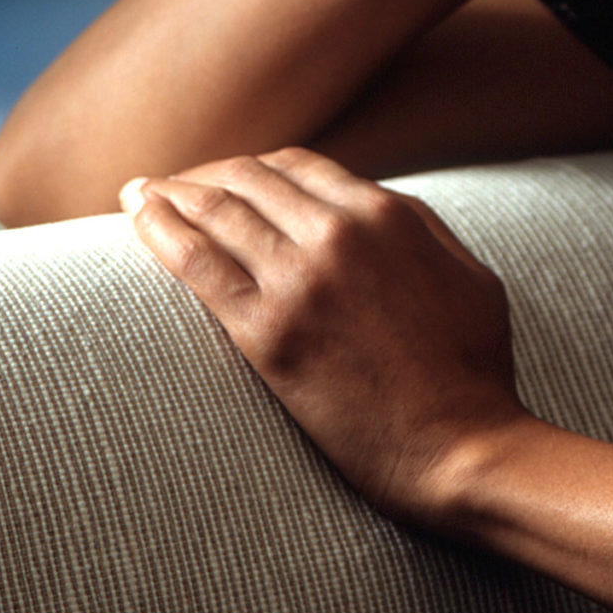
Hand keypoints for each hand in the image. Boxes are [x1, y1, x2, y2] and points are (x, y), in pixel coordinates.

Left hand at [123, 148, 521, 531]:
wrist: (460, 445)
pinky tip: (137, 217)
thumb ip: (420, 229)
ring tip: (138, 193)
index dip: (253, 169)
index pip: (298, 166)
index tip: (227, 181)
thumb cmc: (474, 370)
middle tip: (171, 188)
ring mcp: (301, 280)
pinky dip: (160, 230)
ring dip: (170, 193)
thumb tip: (380, 206)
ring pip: (216, 211)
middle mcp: (340, 233)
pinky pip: (198, 264)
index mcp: (388, 214)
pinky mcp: (269, 333)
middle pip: (249, 179)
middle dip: (204, 176)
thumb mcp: (468, 274)